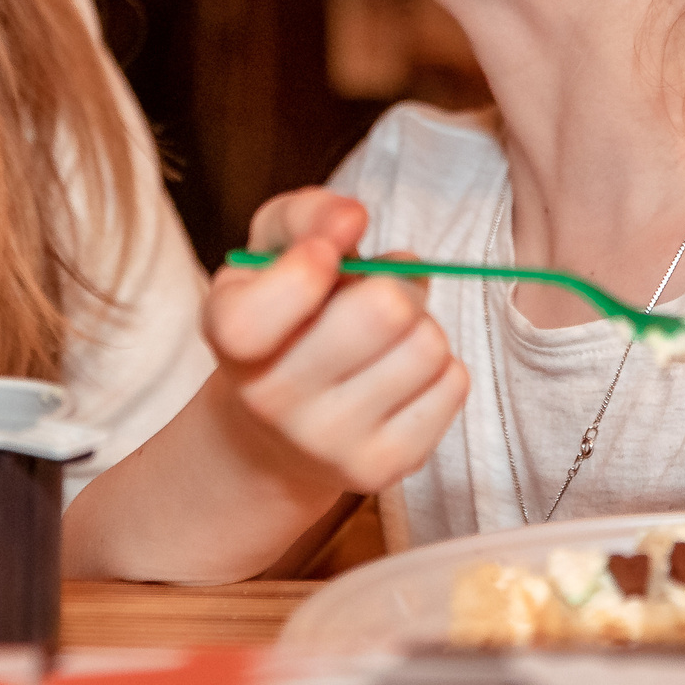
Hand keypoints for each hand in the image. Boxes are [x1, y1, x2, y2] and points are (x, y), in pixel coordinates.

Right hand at [203, 187, 468, 495]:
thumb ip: (308, 215)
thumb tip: (352, 220)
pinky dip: (439, 366)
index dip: (317, 258)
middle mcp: (271, 398)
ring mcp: (327, 443)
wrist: (274, 435)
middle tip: (374, 293)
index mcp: (232, 335)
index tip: (325, 256)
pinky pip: (452, 385)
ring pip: (428, 346)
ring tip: (387, 338)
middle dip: (393, 283)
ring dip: (420, 326)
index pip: (288, 290)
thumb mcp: (272, 252)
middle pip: (386, 310)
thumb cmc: (283, 319)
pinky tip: (400, 375)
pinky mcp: (380, 469)